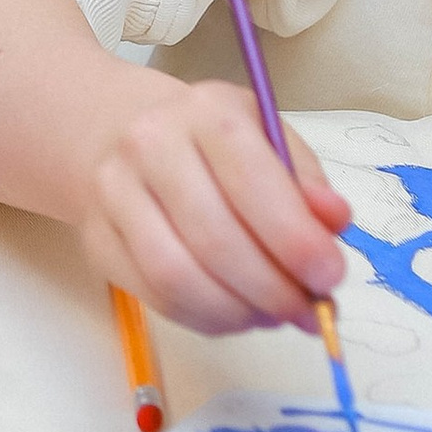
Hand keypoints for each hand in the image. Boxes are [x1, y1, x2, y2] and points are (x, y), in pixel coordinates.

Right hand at [78, 73, 350, 337]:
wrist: (117, 132)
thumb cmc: (210, 141)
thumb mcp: (267, 138)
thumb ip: (306, 181)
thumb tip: (334, 221)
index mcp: (205, 112)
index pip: (252, 180)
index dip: (295, 240)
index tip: (331, 277)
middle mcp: (150, 146)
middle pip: (215, 240)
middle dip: (273, 290)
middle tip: (308, 310)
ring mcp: (114, 193)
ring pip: (178, 277)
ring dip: (238, 312)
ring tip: (272, 315)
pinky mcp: (97, 240)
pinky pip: (155, 297)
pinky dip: (206, 319)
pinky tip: (234, 312)